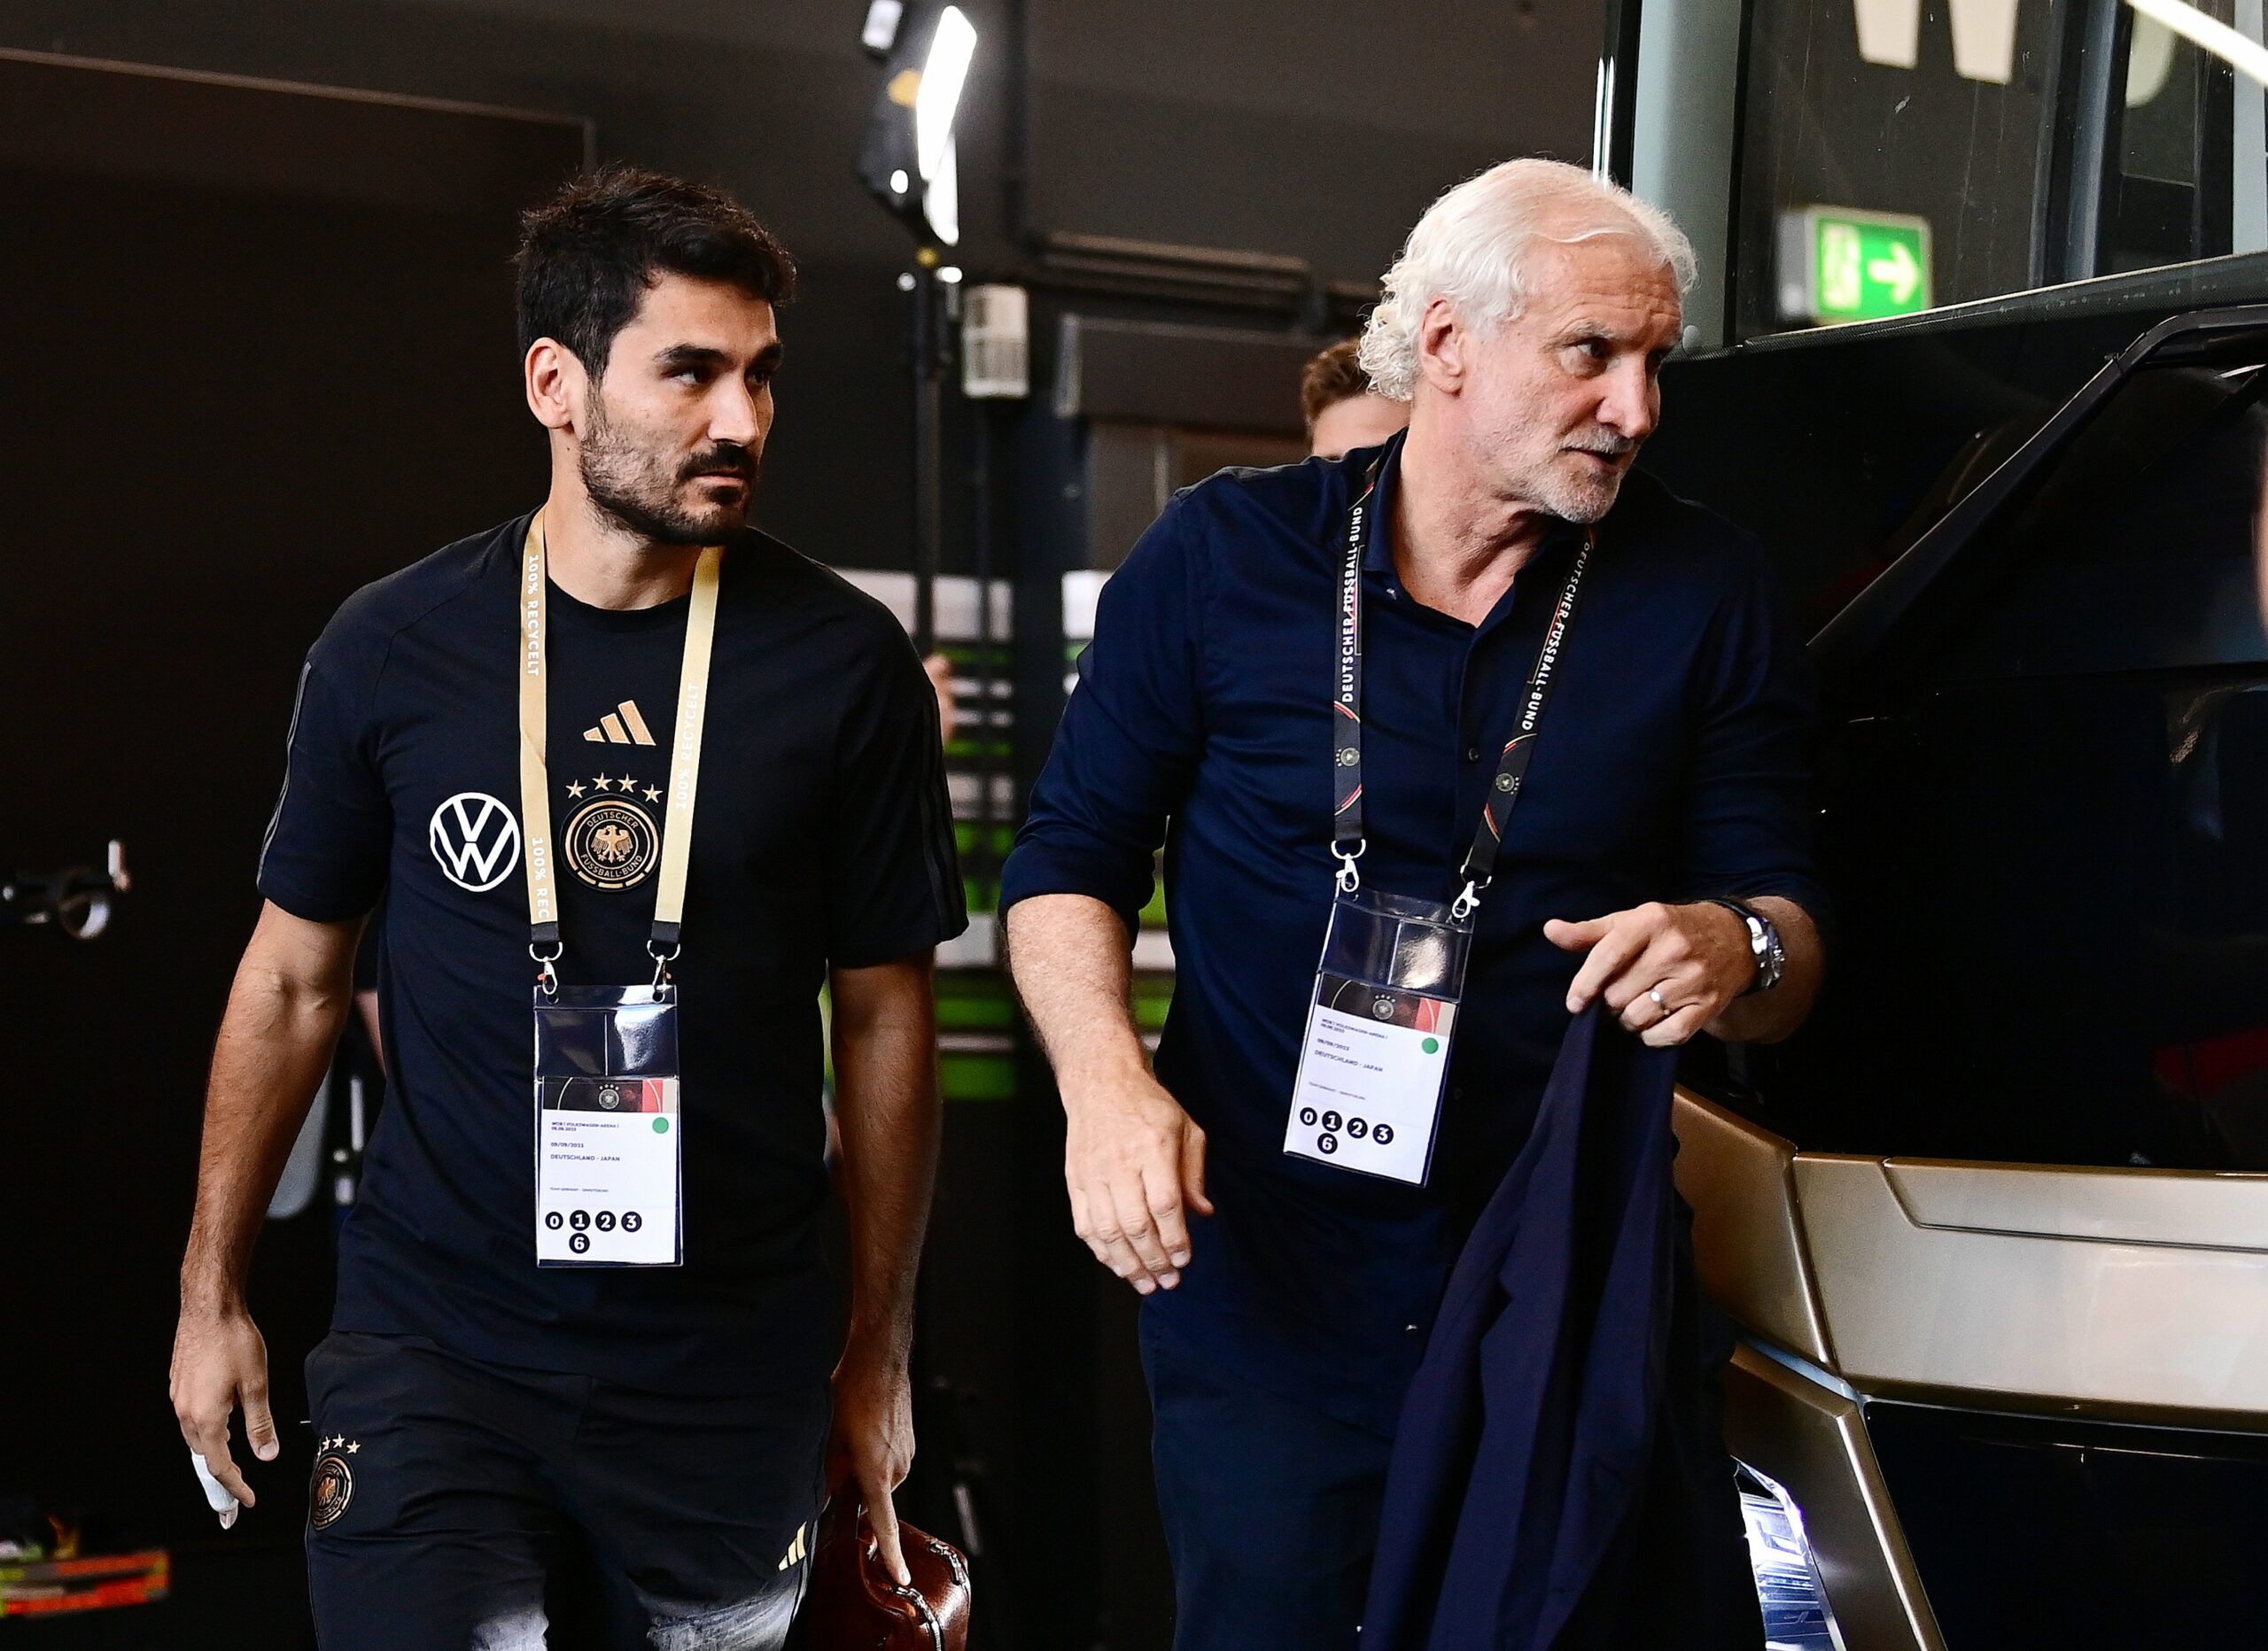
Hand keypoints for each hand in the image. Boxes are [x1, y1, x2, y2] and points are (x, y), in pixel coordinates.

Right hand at [169, 1305, 276, 1507]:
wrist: (209, 1308)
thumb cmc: (235, 1341)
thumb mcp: (256, 1384)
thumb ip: (260, 1423)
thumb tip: (267, 1455)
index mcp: (205, 1418)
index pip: (219, 1466)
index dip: (235, 1486)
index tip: (248, 1501)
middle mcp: (185, 1413)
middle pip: (204, 1456)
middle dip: (221, 1477)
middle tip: (237, 1493)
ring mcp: (178, 1399)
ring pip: (195, 1437)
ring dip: (213, 1453)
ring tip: (230, 1466)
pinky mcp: (178, 1385)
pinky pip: (190, 1419)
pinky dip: (206, 1432)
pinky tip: (221, 1427)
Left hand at [829, 1333, 914, 1584]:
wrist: (880, 1359)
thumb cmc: (852, 1393)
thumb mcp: (830, 1435)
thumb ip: (830, 1472)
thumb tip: (829, 1497)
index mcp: (876, 1472)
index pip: (885, 1524)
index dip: (891, 1555)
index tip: (901, 1578)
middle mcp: (897, 1468)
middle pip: (874, 1496)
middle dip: (855, 1488)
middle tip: (837, 1458)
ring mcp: (907, 1454)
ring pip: (880, 1477)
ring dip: (864, 1467)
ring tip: (851, 1434)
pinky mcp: (909, 1442)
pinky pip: (890, 1461)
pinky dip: (875, 1454)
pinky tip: (864, 1427)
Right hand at [1063, 1067, 1212, 1295]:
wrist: (1100, 1083)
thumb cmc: (1149, 1105)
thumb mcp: (1186, 1128)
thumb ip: (1195, 1173)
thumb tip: (1203, 1214)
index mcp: (1153, 1147)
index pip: (1165, 1205)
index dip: (1175, 1239)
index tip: (1184, 1260)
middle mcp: (1120, 1163)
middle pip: (1136, 1225)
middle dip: (1154, 1261)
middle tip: (1169, 1282)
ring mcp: (1093, 1174)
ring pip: (1108, 1231)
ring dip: (1128, 1264)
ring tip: (1145, 1284)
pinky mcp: (1075, 1181)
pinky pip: (1085, 1225)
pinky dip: (1101, 1251)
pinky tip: (1117, 1265)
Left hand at [1545, 901, 1755, 1046]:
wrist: (1736, 939)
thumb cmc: (1671, 930)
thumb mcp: (1631, 921)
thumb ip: (1589, 931)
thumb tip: (1550, 930)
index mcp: (1651, 921)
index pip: (1607, 957)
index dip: (1585, 985)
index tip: (1575, 1004)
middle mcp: (1674, 949)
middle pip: (1619, 994)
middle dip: (1609, 1003)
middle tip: (1615, 999)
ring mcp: (1694, 979)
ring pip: (1639, 1017)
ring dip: (1628, 1021)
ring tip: (1632, 1009)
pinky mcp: (1709, 1005)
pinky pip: (1668, 1035)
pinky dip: (1652, 1036)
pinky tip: (1651, 1025)